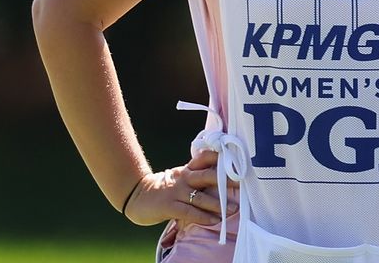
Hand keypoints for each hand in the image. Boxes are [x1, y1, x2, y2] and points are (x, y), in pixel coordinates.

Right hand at [123, 149, 237, 225]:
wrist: (136, 196)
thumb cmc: (164, 188)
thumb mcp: (181, 176)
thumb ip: (198, 174)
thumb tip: (223, 175)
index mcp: (188, 169)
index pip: (206, 158)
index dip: (221, 157)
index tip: (238, 160)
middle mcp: (184, 178)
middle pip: (208, 176)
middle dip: (226, 180)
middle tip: (242, 184)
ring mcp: (176, 192)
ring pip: (201, 196)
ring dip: (219, 203)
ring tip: (233, 208)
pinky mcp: (169, 206)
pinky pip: (189, 212)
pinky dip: (203, 217)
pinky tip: (214, 221)